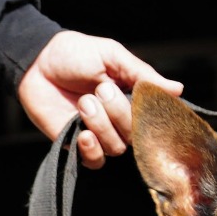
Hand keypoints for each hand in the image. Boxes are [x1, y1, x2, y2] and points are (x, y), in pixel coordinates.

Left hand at [18, 31, 183, 167]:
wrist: (37, 62)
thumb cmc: (75, 54)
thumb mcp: (112, 56)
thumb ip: (142, 74)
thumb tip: (178, 90)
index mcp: (132, 98)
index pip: (154, 118)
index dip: (152, 114)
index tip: (143, 99)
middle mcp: (118, 119)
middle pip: (135, 134)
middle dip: (119, 112)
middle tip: (100, 89)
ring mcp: (98, 134)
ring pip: (116, 147)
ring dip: (101, 124)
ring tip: (84, 102)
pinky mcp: (76, 145)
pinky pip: (94, 161)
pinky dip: (92, 150)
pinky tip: (83, 133)